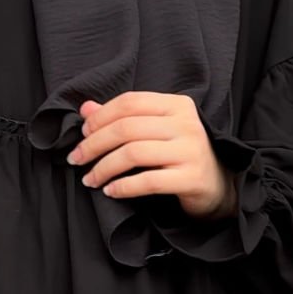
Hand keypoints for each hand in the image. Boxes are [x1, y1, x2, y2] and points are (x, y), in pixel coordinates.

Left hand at [67, 91, 237, 218]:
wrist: (216, 185)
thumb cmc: (180, 154)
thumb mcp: (155, 130)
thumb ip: (122, 117)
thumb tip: (86, 108)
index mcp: (177, 104)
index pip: (130, 102)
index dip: (100, 118)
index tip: (82, 134)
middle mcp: (186, 124)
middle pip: (127, 128)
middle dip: (94, 145)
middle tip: (76, 159)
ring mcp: (191, 151)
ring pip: (133, 153)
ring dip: (103, 168)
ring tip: (90, 179)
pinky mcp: (191, 178)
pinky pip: (148, 181)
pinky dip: (123, 187)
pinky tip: (111, 191)